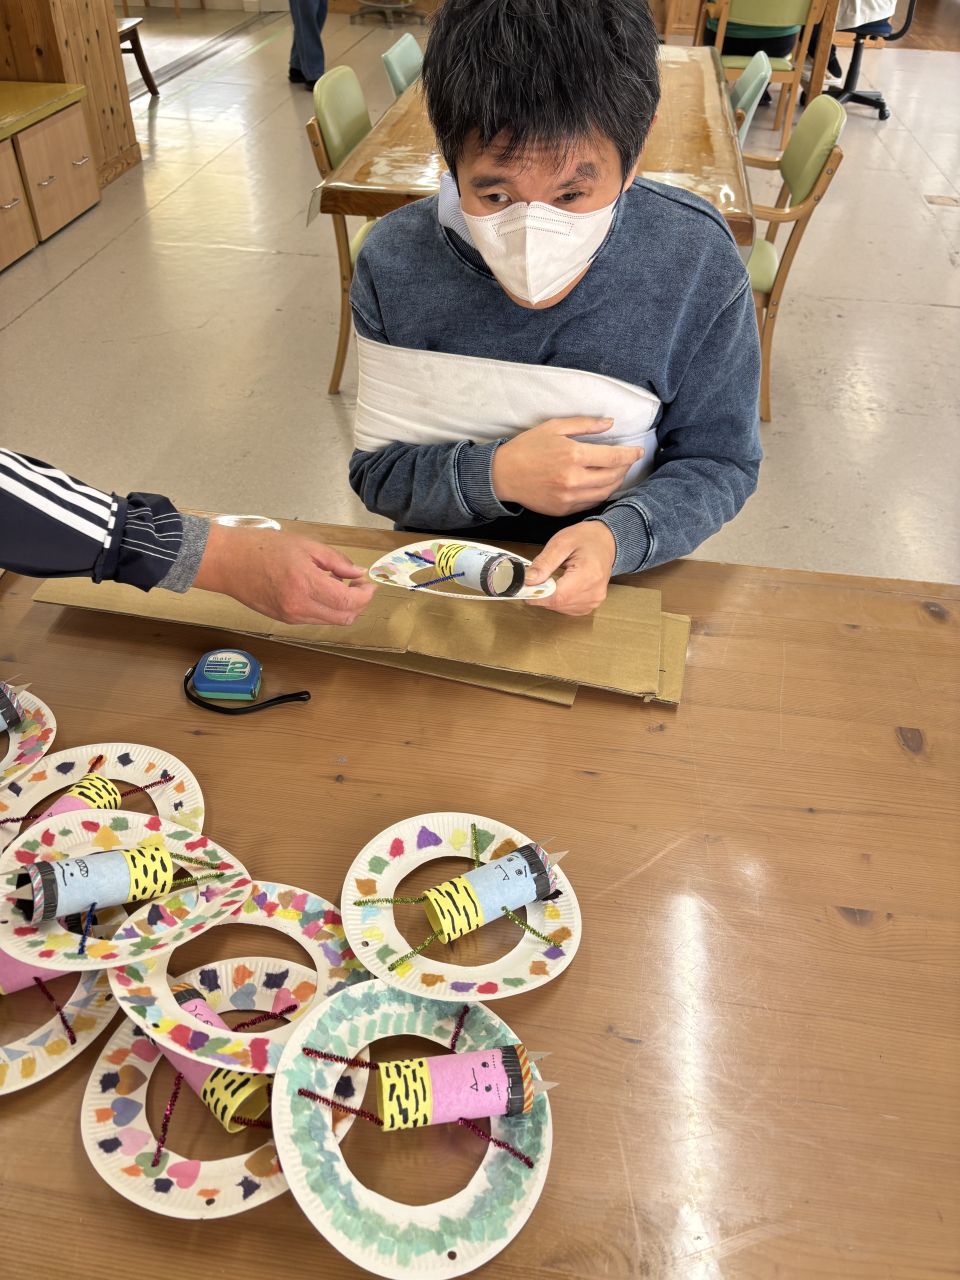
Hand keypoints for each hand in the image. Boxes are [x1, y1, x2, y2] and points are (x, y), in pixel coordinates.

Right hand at [192, 524, 376, 624]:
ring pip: (330, 621)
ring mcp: (291, 616)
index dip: (364, 595)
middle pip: (343, 617)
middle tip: (359, 585)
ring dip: (343, 607)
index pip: (348, 602)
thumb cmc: (261, 547)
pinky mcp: (284, 620)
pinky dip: (327, 608)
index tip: (368, 583)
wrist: (227, 562)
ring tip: (338, 584)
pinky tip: (322, 590)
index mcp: (305, 585)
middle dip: (358, 603)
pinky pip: (315, 619)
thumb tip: (356, 573)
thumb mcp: (305, 546)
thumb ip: (335, 561)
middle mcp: (299, 607)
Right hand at [491, 418, 643, 515]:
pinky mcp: (563, 510)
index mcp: (574, 455)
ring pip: (604, 493)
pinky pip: (590, 503)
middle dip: (625, 468)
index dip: (630, 454)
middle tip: (627, 460)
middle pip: (613, 477)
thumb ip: (585, 424)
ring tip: (617, 472)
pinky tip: (600, 485)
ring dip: (615, 482)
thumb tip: (610, 423)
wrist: (502, 475)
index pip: (614, 457)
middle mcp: (574, 479)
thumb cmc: (527, 447)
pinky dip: (600, 494)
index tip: (638, 451)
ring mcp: (569, 497)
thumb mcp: (554, 427)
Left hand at [525, 521, 616, 616]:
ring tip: (551, 579)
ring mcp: (594, 601)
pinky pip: (566, 609)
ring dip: (549, 597)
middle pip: (557, 604)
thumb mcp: (561, 542)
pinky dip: (558, 600)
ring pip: (559, 608)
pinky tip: (560, 586)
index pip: (557, 596)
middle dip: (541, 594)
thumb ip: (544, 562)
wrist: (606, 542)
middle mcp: (594, 593)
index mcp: (588, 575)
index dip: (536, 595)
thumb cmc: (586, 539)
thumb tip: (528, 580)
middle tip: (535, 578)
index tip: (523, 587)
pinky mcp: (591, 606)